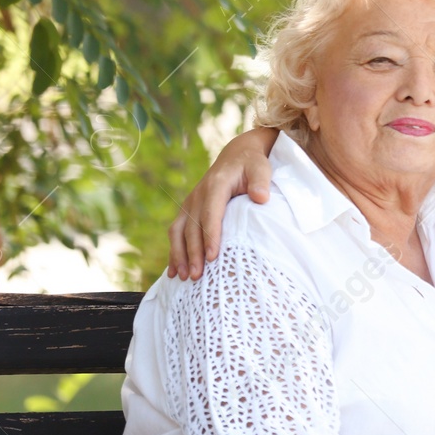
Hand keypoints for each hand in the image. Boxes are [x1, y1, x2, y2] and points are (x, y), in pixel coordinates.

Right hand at [166, 126, 277, 279]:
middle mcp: (198, 194)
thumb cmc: (252, 165)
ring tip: (183, 277)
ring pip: (178, 232)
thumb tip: (261, 198)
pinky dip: (174, 251)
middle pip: (192, 227)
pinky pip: (176, 232)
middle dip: (193, 253)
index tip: (213, 257)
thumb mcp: (261, 168)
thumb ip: (261, 181)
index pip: (211, 213)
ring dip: (179, 255)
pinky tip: (173, 271)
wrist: (236, 156)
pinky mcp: (188, 210)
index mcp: (216, 185)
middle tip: (196, 276)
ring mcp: (190, 202)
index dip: (210, 236)